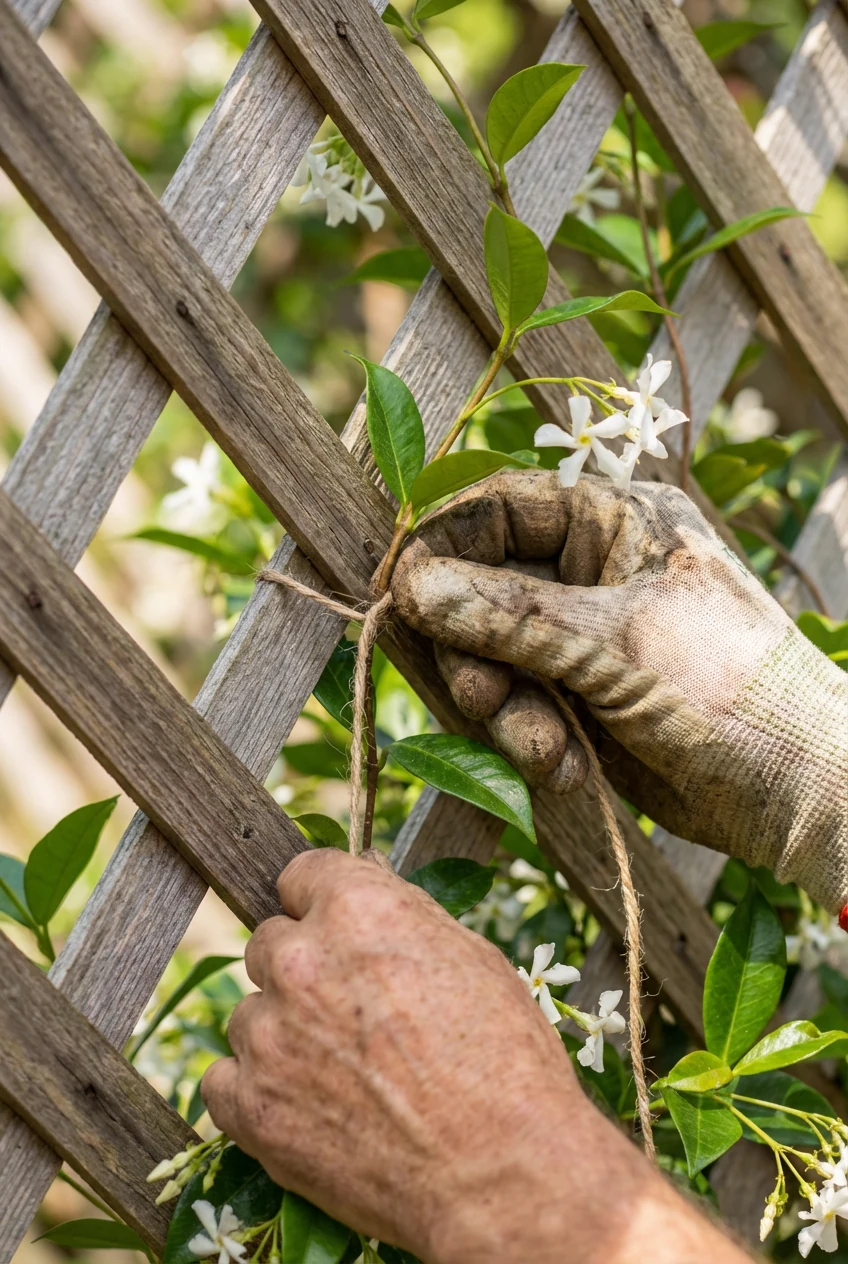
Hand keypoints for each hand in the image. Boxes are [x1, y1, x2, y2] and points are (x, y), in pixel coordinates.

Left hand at [200, 849, 582, 1259]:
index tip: (336, 931)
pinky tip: (308, 1107)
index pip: (301, 874)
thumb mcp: (471, 958)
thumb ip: (402, 916)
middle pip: (269, 943)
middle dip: (304, 971)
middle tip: (353, 1016)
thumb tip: (368, 879)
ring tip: (344, 1076)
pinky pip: (224, 1079)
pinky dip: (256, 1091)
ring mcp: (268, 1035)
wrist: (501, 1174)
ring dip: (283, 1035)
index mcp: (357, 909)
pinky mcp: (251, 1106)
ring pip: (250, 1014)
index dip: (323, 904)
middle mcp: (300, 960)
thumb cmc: (504, 1062)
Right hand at [391, 469, 847, 911]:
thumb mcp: (615, 645)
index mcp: (616, 522)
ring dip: (507, 711)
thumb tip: (412, 584)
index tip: (398, 593)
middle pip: (481, 590)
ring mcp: (584, 638)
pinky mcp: (581, 697)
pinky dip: (533, 741)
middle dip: (478, 653)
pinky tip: (571, 769)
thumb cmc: (730, 689)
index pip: (502, 508)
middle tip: (483, 698)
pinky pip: (519, 707)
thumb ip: (510, 616)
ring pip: (493, 658)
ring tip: (548, 750)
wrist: (800, 791)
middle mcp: (593, 571)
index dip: (443, 546)